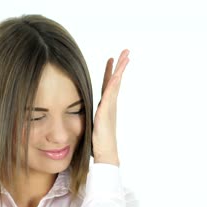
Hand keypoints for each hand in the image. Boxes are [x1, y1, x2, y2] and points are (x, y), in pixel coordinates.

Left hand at [92, 49, 129, 165]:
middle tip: (126, 52)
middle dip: (120, 66)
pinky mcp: (106, 113)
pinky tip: (116, 75)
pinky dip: (114, 84)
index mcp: (104, 106)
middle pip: (115, 80)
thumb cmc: (98, 144)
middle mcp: (109, 105)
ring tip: (126, 56)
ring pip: (115, 84)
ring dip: (120, 70)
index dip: (109, 72)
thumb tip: (80, 114)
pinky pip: (110, 95)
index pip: (107, 85)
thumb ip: (89, 117)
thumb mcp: (91, 125)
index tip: (111, 59)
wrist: (105, 155)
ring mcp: (109, 108)